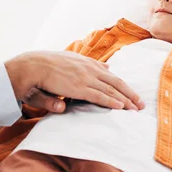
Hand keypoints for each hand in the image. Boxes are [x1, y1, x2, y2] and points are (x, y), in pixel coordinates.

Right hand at [5, 50, 144, 112]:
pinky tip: (122, 107)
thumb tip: (97, 75)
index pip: (107, 74)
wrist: (31, 66)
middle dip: (129, 93)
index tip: (128, 91)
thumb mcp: (65, 63)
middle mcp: (88, 68)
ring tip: (136, 108)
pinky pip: (99, 96)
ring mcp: (85, 77)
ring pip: (111, 89)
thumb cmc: (43, 67)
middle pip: (115, 81)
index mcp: (84, 62)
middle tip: (140, 103)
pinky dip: (112, 102)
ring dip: (126, 99)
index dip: (119, 84)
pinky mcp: (79, 87)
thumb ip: (81, 70)